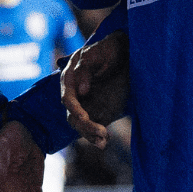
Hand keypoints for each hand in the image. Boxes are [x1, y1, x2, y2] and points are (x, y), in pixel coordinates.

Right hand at [61, 30, 128, 148]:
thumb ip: (86, 68)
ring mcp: (86, 104)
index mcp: (70, 79)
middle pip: (73, 116)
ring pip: (82, 125)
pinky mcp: (98, 111)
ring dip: (90, 135)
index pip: (67, 98)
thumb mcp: (96, 53)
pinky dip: (97, 136)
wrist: (124, 52)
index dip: (74, 109)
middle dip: (85, 126)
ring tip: (104, 141)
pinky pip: (94, 126)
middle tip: (102, 131)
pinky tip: (105, 142)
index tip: (83, 117)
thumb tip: (81, 91)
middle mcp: (76, 94)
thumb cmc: (108, 49)